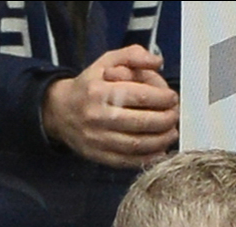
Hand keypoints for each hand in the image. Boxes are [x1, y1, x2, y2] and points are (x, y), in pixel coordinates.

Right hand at [41, 45, 179, 168]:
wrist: (60, 112)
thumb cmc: (89, 86)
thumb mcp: (106, 62)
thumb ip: (132, 56)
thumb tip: (157, 62)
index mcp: (99, 91)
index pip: (139, 96)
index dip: (162, 98)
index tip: (172, 98)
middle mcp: (97, 116)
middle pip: (141, 122)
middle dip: (166, 120)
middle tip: (175, 115)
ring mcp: (98, 139)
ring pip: (138, 145)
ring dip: (161, 140)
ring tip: (172, 132)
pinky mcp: (100, 156)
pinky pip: (129, 161)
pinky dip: (149, 157)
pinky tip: (160, 149)